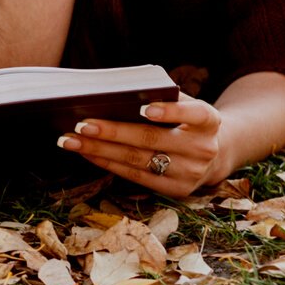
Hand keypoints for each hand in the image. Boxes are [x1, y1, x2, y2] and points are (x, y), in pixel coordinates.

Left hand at [55, 93, 226, 197]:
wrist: (213, 153)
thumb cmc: (185, 120)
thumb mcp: (184, 105)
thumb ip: (162, 97)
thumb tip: (115, 94)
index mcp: (208, 121)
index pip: (194, 113)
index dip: (171, 111)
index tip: (145, 108)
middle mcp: (203, 149)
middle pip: (152, 139)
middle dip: (112, 132)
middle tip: (81, 124)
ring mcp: (190, 174)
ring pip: (138, 161)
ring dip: (100, 150)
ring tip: (71, 140)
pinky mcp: (176, 190)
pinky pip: (135, 177)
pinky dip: (107, 163)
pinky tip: (87, 152)